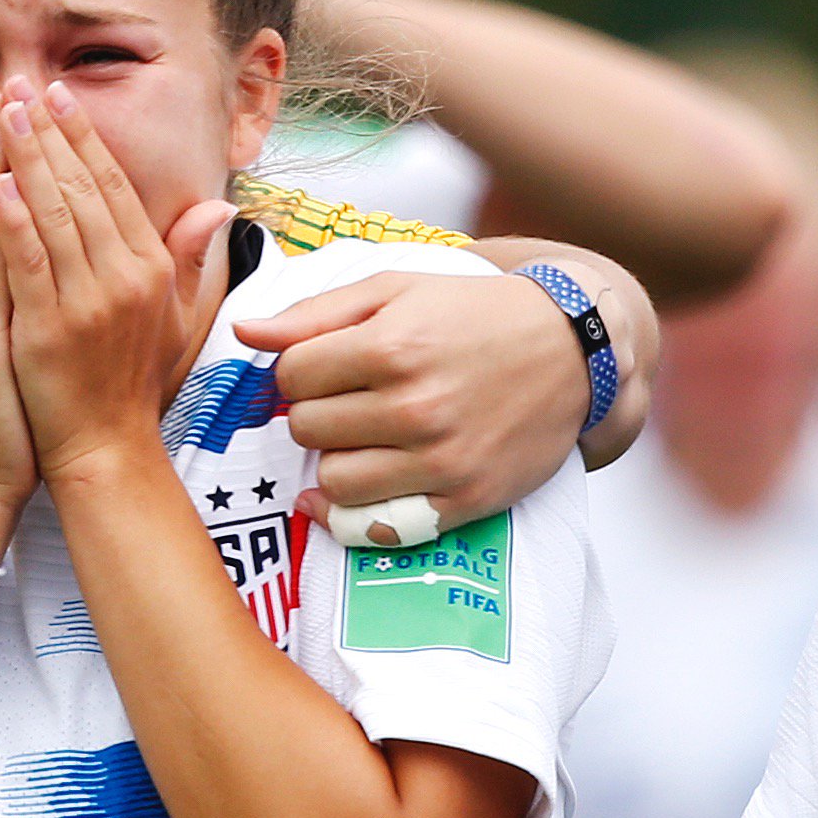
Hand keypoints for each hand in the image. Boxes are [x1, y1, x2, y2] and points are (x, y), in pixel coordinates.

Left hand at [0, 81, 231, 483]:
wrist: (105, 448)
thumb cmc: (132, 382)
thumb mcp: (176, 318)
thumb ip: (192, 258)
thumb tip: (219, 207)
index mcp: (153, 267)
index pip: (116, 185)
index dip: (85, 136)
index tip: (58, 95)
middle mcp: (126, 277)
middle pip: (84, 187)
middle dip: (49, 131)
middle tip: (20, 85)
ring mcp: (89, 302)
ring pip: (56, 214)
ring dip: (27, 159)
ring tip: (1, 115)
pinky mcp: (52, 327)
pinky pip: (30, 262)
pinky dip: (13, 220)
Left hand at [240, 269, 583, 527]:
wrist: (572, 349)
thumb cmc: (475, 314)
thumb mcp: (397, 290)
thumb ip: (316, 312)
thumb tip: (245, 332)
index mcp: (393, 344)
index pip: (292, 375)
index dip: (299, 370)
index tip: (325, 368)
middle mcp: (416, 406)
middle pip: (306, 428)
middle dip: (315, 412)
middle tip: (347, 401)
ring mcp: (441, 459)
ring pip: (332, 480)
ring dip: (334, 460)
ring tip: (362, 439)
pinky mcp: (464, 500)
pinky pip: (376, 527)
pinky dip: (353, 515)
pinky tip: (354, 492)